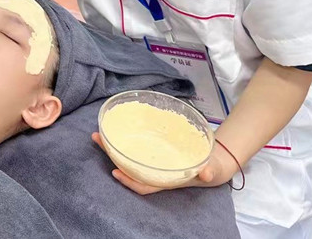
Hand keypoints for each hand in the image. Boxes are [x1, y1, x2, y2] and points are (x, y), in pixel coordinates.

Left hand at [91, 133, 234, 194]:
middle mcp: (156, 171)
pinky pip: (137, 145)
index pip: (144, 185)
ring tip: (99, 132)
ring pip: (130, 155)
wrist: (215, 161)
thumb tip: (206, 172)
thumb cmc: (211, 168)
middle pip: (130, 167)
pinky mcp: (156, 148)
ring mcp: (155, 160)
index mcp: (166, 179)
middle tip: (96, 138)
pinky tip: (118, 126)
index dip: (129, 181)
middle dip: (112, 156)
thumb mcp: (212, 170)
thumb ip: (209, 170)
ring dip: (113, 145)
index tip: (115, 172)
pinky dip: (127, 136)